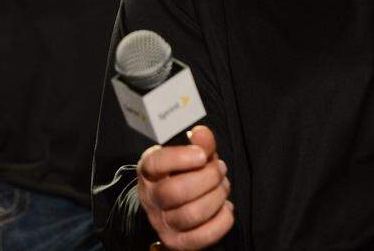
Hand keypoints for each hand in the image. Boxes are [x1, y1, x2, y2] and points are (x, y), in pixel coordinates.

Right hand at [137, 125, 233, 249]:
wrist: (171, 207)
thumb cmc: (181, 174)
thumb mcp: (186, 154)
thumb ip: (197, 143)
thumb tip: (202, 134)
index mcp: (148, 172)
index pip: (156, 164)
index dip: (180, 158)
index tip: (201, 154)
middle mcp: (151, 199)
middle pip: (177, 191)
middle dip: (208, 178)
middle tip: (220, 169)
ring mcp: (163, 223)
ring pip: (192, 214)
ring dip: (217, 197)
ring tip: (223, 186)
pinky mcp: (178, 242)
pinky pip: (203, 236)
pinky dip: (222, 220)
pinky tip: (224, 207)